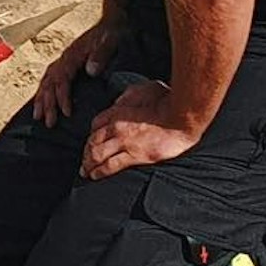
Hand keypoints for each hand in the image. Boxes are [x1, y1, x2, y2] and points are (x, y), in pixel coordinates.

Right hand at [32, 16, 121, 127]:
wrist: (112, 21)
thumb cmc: (111, 33)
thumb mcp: (110, 41)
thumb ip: (101, 55)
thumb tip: (90, 71)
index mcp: (72, 55)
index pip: (62, 79)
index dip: (62, 97)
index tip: (67, 113)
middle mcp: (64, 58)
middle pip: (50, 82)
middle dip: (47, 103)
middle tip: (49, 123)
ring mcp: (63, 60)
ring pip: (46, 81)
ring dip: (41, 99)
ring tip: (38, 117)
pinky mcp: (66, 63)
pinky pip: (50, 78)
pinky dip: (44, 91)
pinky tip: (42, 101)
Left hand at [81, 81, 200, 178]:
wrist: (181, 117)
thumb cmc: (166, 101)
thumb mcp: (142, 89)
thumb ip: (129, 96)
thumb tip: (121, 101)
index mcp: (117, 111)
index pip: (96, 123)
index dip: (91, 133)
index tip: (91, 140)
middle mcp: (116, 127)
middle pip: (92, 141)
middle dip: (85, 152)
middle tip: (83, 160)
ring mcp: (124, 142)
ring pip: (97, 155)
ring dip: (88, 164)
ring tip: (85, 171)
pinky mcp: (135, 156)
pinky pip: (111, 166)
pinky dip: (100, 171)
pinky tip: (95, 176)